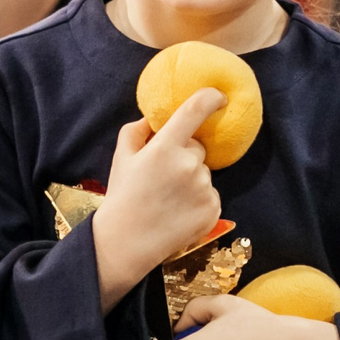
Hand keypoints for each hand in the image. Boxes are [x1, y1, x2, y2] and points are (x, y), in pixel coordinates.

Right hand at [93, 87, 225, 305]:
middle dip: (184, 155)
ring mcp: (204, 188)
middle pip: (197, 148)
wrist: (127, 243)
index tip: (218, 96)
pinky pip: (211, 194)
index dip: (210, 98)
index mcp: (164, 147)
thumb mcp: (121, 157)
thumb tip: (153, 118)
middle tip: (163, 176)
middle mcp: (189, 165)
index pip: (194, 110)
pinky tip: (178, 211)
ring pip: (204, 173)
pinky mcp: (213, 209)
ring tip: (168, 198)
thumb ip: (137, 130)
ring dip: (192, 179)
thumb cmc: (122, 197)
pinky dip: (199, 200)